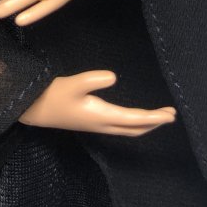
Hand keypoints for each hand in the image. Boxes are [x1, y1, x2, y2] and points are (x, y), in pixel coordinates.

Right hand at [19, 71, 177, 134]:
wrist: (35, 109)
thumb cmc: (53, 96)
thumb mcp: (73, 84)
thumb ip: (93, 80)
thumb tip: (114, 77)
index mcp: (102, 116)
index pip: (135, 119)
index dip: (154, 117)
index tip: (170, 114)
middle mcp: (103, 124)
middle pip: (135, 128)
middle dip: (154, 123)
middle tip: (171, 115)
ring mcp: (98, 125)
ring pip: (128, 129)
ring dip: (145, 125)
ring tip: (159, 117)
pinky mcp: (92, 122)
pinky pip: (120, 127)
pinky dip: (133, 123)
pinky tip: (134, 117)